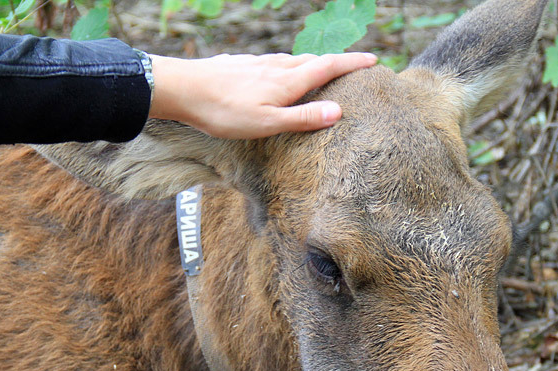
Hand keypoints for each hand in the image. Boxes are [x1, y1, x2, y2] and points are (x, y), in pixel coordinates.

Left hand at [148, 52, 377, 138]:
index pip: (328, 67)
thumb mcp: (267, 124)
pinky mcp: (240, 66)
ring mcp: (257, 64)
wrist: (183, 90)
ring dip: (310, 64)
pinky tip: (277, 73)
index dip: (352, 63)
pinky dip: (286, 67)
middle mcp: (276, 67)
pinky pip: (271, 64)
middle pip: (312, 61)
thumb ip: (302, 118)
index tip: (374, 60)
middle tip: (353, 65)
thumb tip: (338, 111)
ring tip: (320, 70)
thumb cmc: (224, 112)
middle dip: (336, 62)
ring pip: (291, 61)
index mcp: (287, 81)